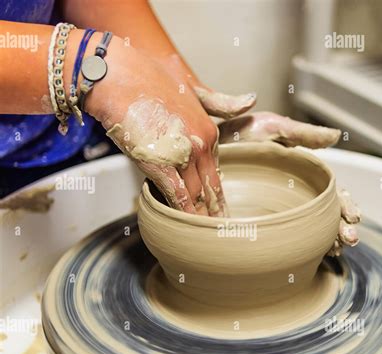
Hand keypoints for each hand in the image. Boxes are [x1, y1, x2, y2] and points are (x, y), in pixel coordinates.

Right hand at [86, 40, 253, 216]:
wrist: (118, 77)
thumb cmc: (147, 81)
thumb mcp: (192, 88)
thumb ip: (220, 101)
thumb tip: (252, 100)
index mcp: (209, 132)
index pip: (215, 173)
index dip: (217, 195)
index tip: (221, 211)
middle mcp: (201, 146)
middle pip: (210, 188)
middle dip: (216, 212)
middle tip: (223, 231)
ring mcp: (182, 156)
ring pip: (196, 196)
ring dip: (202, 218)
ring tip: (208, 236)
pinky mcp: (161, 165)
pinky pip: (177, 196)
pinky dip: (184, 214)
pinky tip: (189, 227)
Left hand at [217, 112, 360, 254]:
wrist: (206, 148)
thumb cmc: (240, 136)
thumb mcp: (272, 129)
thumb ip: (303, 134)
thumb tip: (336, 136)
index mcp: (303, 175)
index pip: (332, 194)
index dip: (345, 205)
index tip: (353, 216)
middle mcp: (296, 196)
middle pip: (327, 216)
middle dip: (342, 228)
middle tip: (349, 239)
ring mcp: (281, 211)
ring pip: (312, 230)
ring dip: (329, 240)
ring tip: (338, 249)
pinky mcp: (263, 224)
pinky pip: (287, 240)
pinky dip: (304, 248)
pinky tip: (316, 255)